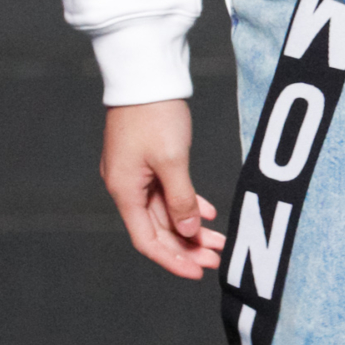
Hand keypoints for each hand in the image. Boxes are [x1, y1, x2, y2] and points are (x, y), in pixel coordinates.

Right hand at [101, 99, 224, 278]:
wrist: (144, 72)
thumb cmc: (153, 112)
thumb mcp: (172, 160)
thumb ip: (181, 199)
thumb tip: (188, 230)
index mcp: (125, 190)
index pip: (147, 240)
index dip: (172, 260)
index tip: (197, 272)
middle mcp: (126, 186)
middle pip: (158, 229)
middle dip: (187, 246)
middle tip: (217, 258)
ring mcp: (136, 173)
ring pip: (167, 211)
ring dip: (192, 227)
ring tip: (219, 240)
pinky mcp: (147, 159)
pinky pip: (168, 191)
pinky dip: (188, 203)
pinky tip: (209, 212)